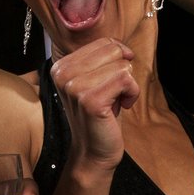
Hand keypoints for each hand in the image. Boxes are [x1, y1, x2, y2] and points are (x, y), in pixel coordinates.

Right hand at [50, 40, 138, 174]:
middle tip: (114, 94)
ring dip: (128, 86)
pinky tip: (122, 107)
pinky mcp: (90, 101)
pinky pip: (126, 80)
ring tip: (116, 102)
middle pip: (113, 51)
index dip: (119, 59)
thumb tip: (122, 47)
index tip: (114, 81)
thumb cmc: (100, 115)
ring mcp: (74, 87)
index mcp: (61, 66)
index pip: (103, 43)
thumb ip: (102, 60)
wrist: (93, 151)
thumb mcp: (96, 81)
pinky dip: (132, 94)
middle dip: (123, 72)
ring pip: (121, 65)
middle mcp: (63, 74)